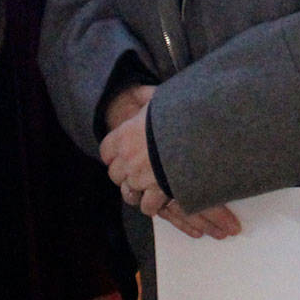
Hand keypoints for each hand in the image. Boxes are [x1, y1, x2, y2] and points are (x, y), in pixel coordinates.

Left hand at [99, 86, 240, 238]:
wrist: (194, 132)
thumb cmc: (175, 113)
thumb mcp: (157, 101)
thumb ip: (147, 101)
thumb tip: (147, 93)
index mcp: (123, 136)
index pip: (106, 151)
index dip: (113, 153)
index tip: (121, 153)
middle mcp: (127, 159)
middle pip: (114, 174)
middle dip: (124, 173)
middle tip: (137, 169)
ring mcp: (140, 178)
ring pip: (128, 192)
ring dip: (136, 190)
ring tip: (147, 185)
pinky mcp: (156, 192)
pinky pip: (147, 206)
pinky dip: (153, 204)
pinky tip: (160, 197)